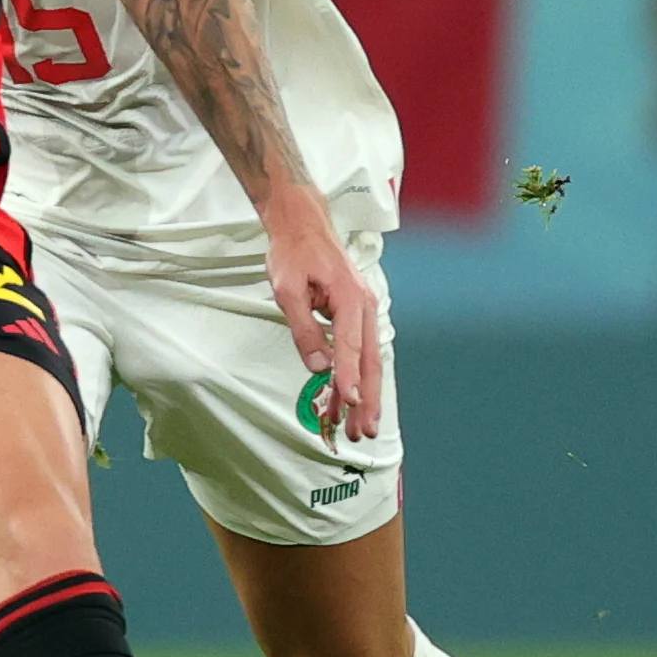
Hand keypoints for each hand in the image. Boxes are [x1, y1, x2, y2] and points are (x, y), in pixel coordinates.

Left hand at [263, 189, 381, 441]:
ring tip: (359, 428)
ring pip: (367, 362)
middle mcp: (364, 307)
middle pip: (369, 361)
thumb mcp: (288, 290)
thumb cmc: (294, 253)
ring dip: (364, 395)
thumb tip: (317, 366)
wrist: (303, 225)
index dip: (349, 377)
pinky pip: (358, 353)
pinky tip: (349, 401)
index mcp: (349, 298)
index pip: (350, 346)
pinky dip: (355, 378)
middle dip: (367, 399)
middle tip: (363, 431)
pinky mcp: (355, 317)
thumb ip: (303, 328)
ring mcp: (363, 312)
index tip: (349, 402)